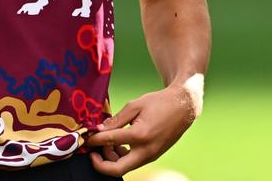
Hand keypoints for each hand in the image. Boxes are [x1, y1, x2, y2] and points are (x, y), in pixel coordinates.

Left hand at [85, 77, 202, 175]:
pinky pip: (133, 162)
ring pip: (124, 168)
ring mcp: (150, 155)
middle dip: (100, 164)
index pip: (110, 141)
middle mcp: (146, 150)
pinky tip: (118, 145)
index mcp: (140, 135)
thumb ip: (116, 119)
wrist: (184, 107)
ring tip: (106, 144)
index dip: (95, 140)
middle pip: (117, 169)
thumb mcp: (135, 105)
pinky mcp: (153, 156)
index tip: (87, 137)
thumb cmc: (159, 102)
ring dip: (111, 160)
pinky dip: (122, 157)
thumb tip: (99, 130)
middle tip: (91, 153)